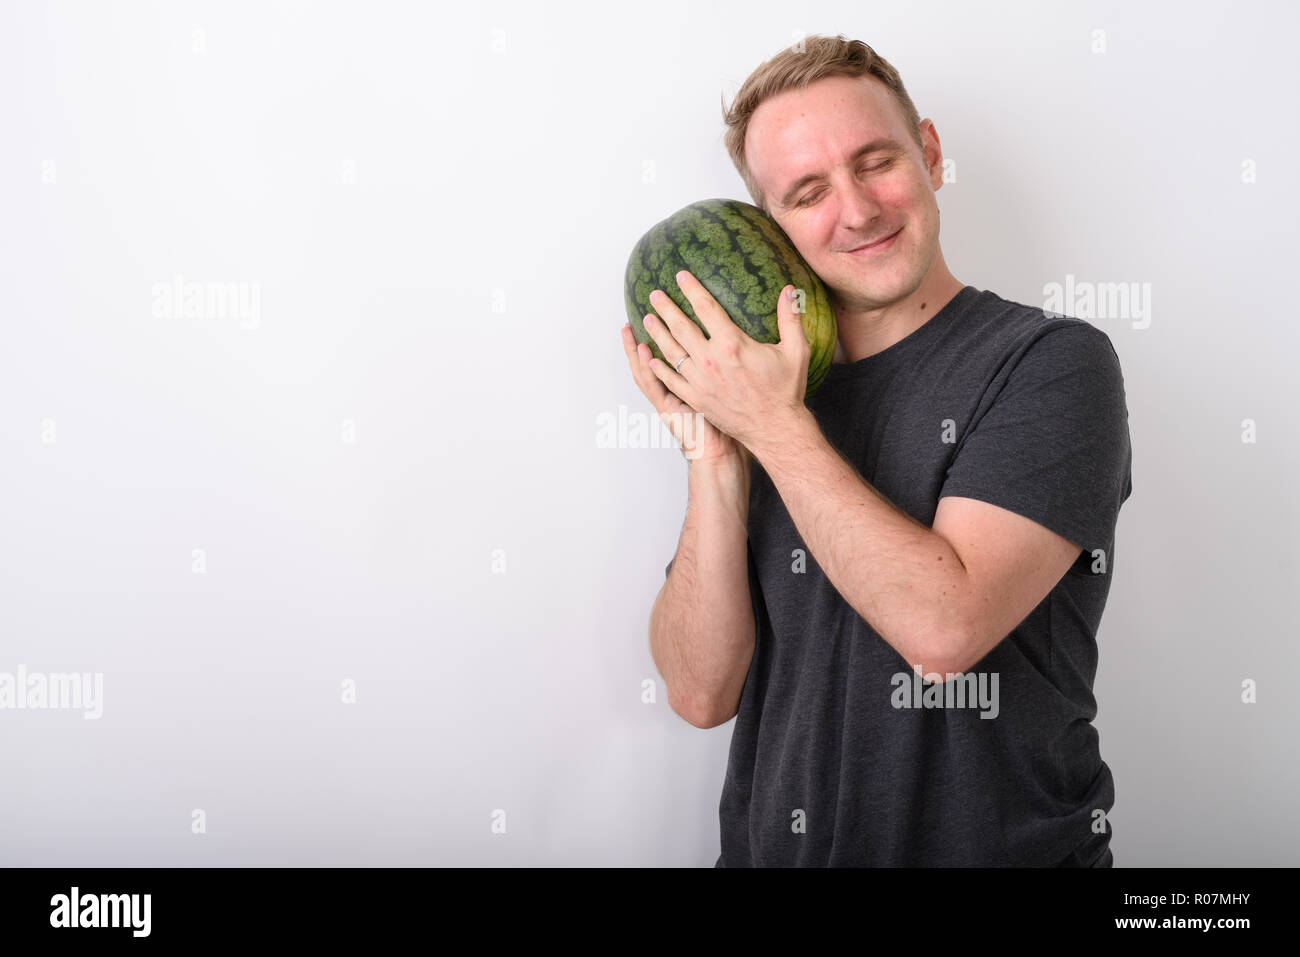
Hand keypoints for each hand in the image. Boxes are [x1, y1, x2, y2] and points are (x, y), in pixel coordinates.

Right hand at [621, 321, 745, 464]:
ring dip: (635, 348)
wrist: (723, 453)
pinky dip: (647, 368)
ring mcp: (666, 400)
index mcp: (683, 386)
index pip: (669, 357)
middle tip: (640, 313)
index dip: (661, 337)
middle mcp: (671, 392)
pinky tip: (643, 350)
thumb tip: (737, 344)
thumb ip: (724, 369)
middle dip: (645, 335)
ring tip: (628, 328)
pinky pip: (653, 386)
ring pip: (645, 370)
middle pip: (652, 359)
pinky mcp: (667, 410)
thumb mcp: (724, 391)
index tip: (658, 316)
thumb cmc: (729, 427)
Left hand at [640, 270, 809, 457]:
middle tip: (654, 295)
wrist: (775, 429)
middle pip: (681, 327)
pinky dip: (660, 368)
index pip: (706, 308)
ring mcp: (700, 381)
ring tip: (647, 320)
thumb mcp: (796, 351)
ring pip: (672, 352)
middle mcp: (711, 360)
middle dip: (666, 309)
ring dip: (657, 334)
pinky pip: (672, 380)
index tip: (681, 276)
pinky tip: (651, 358)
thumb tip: (790, 290)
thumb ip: (790, 318)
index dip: (692, 290)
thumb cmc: (786, 391)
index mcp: (732, 344)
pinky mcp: (697, 399)